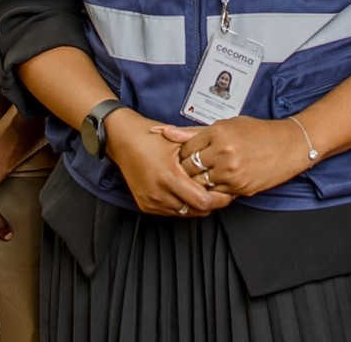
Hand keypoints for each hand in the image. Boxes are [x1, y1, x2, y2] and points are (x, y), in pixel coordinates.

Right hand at [106, 110, 232, 217]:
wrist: (122, 139)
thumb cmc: (150, 137)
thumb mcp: (179, 143)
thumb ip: (199, 159)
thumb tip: (223, 169)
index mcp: (169, 176)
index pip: (202, 201)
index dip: (219, 199)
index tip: (228, 192)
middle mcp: (159, 193)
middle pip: (195, 211)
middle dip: (211, 203)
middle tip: (221, 193)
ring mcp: (151, 201)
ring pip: (184, 213)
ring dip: (196, 205)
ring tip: (206, 192)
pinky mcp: (146, 205)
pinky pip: (171, 212)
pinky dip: (182, 205)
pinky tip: (188, 194)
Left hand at [159, 117, 309, 197]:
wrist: (288, 146)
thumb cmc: (257, 132)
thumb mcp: (226, 125)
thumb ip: (192, 132)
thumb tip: (162, 131)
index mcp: (218, 133)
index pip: (185, 149)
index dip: (183, 153)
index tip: (188, 154)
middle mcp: (223, 153)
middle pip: (188, 168)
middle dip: (186, 169)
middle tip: (192, 167)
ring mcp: (231, 173)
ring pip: (199, 184)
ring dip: (198, 181)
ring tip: (205, 174)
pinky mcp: (238, 188)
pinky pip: (215, 193)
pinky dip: (213, 189)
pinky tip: (218, 181)